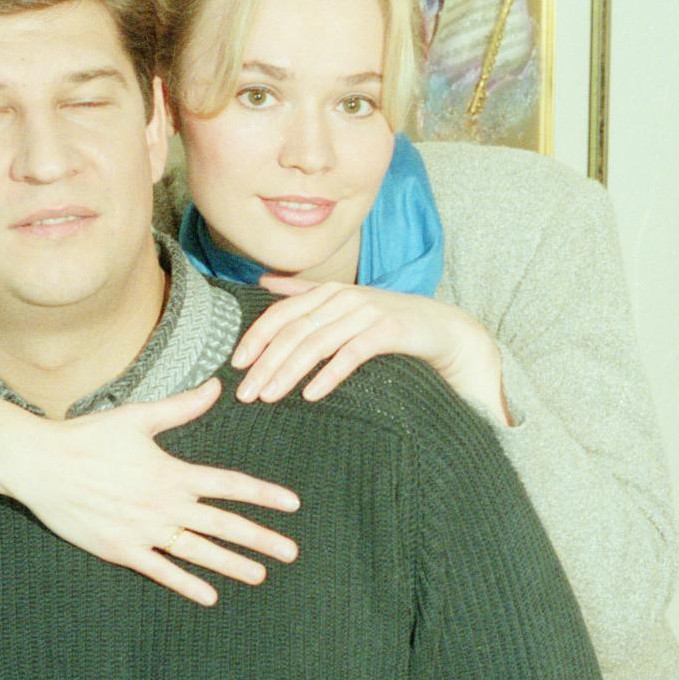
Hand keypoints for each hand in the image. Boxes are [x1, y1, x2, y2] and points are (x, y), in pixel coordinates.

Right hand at [0, 378, 299, 605]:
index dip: (264, 495)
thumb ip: (182, 406)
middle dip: (261, 539)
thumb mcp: (137, 417)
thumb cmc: (87, 436)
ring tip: (260, 575)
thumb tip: (217, 385)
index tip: (292, 505)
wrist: (39, 465)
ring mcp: (142, 531)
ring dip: (231, 565)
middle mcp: (163, 505)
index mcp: (171, 473)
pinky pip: (160, 571)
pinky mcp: (120, 550)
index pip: (229, 486)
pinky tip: (209, 596)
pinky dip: (186, 584)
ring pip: (197, 553)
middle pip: (223, 526)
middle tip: (292, 552)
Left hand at [234, 277, 510, 425]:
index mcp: (328, 293)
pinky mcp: (389, 331)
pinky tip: (310, 395)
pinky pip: (351, 354)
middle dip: (265, 363)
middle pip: (293, 331)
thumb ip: (304, 293)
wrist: (443, 330)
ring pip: (316, 343)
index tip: (235, 365)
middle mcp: (344, 298)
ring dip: (288, 372)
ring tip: (268, 397)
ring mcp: (366, 313)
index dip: (255, 337)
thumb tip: (263, 282)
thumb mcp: (343, 304)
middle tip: (244, 393)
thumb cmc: (388, 321)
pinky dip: (328, 375)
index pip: (281, 313)